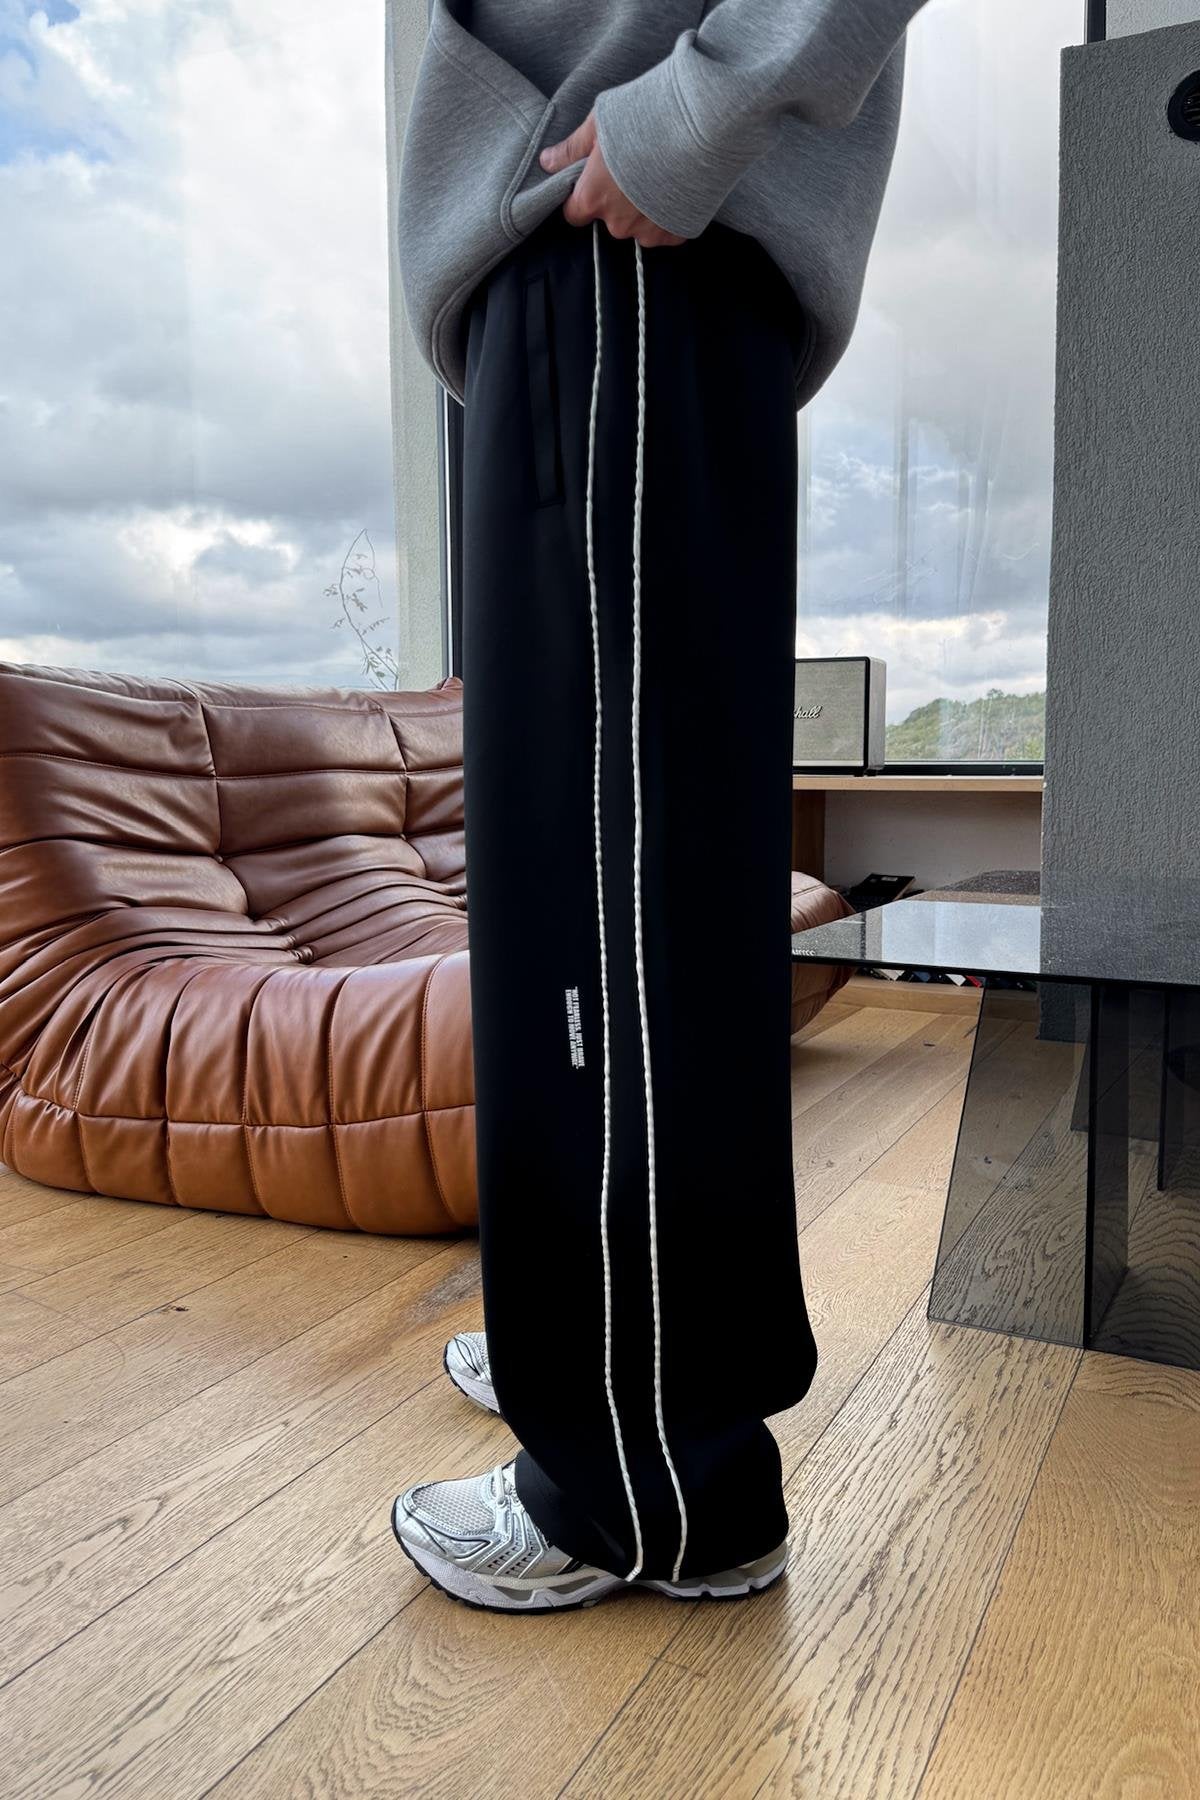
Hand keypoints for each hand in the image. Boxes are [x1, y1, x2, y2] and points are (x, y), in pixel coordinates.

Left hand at [539, 113, 685, 248]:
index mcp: (593, 199)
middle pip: (609, 220)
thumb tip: (547, 162)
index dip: (581, 197)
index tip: (594, 179)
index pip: (574, 214)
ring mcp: (650, 232)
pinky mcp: (677, 233)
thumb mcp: (599, 123)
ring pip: (638, 226)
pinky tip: (676, 187)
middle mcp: (618, 224)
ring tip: (659, 175)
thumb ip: (572, 149)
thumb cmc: (645, 117)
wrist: (702, 124)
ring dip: (644, 208)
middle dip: (617, 200)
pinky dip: (668, 214)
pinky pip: (666, 230)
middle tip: (634, 166)